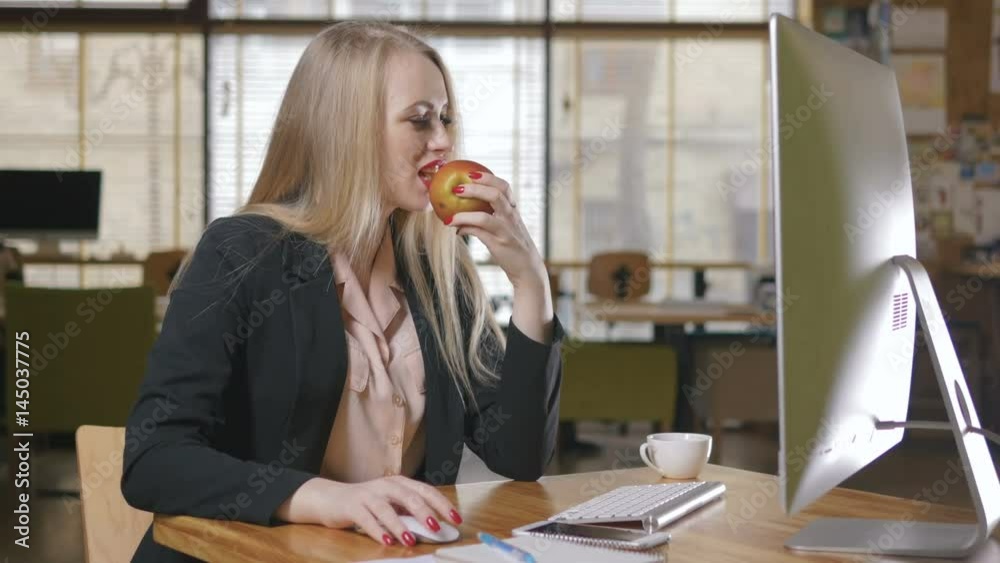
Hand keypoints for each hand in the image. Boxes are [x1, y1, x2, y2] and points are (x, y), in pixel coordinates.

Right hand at [275, 476, 462, 546]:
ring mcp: (368, 495)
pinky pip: (367, 520)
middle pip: (409, 497)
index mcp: (399, 483)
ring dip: (400, 525)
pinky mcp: (353, 506)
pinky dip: (378, 532)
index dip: (442, 504)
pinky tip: (387, 542)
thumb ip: (409, 511)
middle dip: (425, 512)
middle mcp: (385, 485)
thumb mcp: (391, 503)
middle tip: (437, 527)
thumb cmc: (367, 503)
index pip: (425, 491)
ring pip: (387, 509)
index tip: (456, 518)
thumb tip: (434, 526)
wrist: (331, 498)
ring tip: (410, 539)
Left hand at [448, 172, 544, 286]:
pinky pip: (478, 233)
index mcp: (512, 209)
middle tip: (456, 188)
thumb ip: (488, 218)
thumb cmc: (512, 245)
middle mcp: (511, 216)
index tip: (470, 173)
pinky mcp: (499, 244)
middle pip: (495, 194)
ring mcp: (505, 230)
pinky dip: (465, 229)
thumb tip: (460, 217)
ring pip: (484, 216)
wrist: (527, 268)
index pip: (504, 186)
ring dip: (464, 213)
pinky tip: (455, 229)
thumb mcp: (505, 228)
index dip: (487, 177)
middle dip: (474, 189)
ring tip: (449, 214)